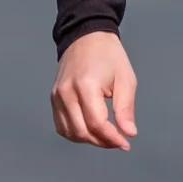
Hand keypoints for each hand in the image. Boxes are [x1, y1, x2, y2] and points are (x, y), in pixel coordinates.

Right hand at [50, 32, 138, 149]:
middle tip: (118, 141)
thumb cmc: (109, 56)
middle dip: (102, 142)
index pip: (96, 123)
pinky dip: (76, 133)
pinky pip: (62, 126)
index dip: (112, 138)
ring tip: (106, 136)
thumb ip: (125, 108)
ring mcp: (57, 96)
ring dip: (89, 140)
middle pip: (81, 131)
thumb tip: (129, 133)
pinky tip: (91, 130)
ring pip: (69, 132)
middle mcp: (66, 92)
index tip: (125, 144)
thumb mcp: (125, 79)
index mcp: (86, 85)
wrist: (86, 37)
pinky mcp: (53, 98)